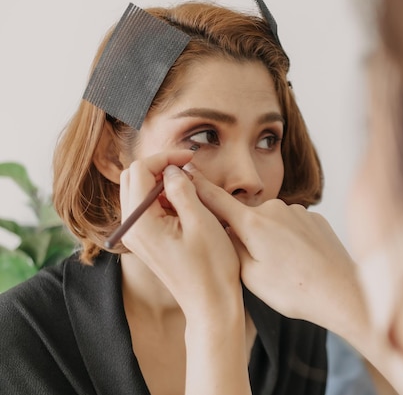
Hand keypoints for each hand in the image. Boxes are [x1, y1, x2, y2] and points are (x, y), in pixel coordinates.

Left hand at [119, 151, 241, 320]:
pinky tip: (186, 206)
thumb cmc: (211, 266)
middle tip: (188, 169)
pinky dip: (163, 200)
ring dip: (162, 184)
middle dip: (159, 168)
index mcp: (141, 222)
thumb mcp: (201, 220)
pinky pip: (147, 210)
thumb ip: (182, 189)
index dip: (164, 157)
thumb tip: (172, 169)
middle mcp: (131, 229)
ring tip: (191, 189)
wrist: (211, 303)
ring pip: (139, 193)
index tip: (190, 157)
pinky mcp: (146, 242)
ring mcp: (137, 237)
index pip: (139, 171)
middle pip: (133, 179)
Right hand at [186, 162, 366, 333]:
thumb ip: (231, 247)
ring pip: (271, 222)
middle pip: (246, 215)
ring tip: (285, 268)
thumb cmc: (294, 290)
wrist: (341, 291)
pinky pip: (292, 225)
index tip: (184, 175)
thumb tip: (222, 230)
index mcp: (253, 222)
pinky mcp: (315, 217)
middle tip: (258, 265)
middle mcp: (274, 208)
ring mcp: (297, 211)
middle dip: (245, 234)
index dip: (198, 188)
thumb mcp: (250, 275)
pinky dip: (291, 240)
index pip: (216, 198)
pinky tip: (301, 261)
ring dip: (270, 238)